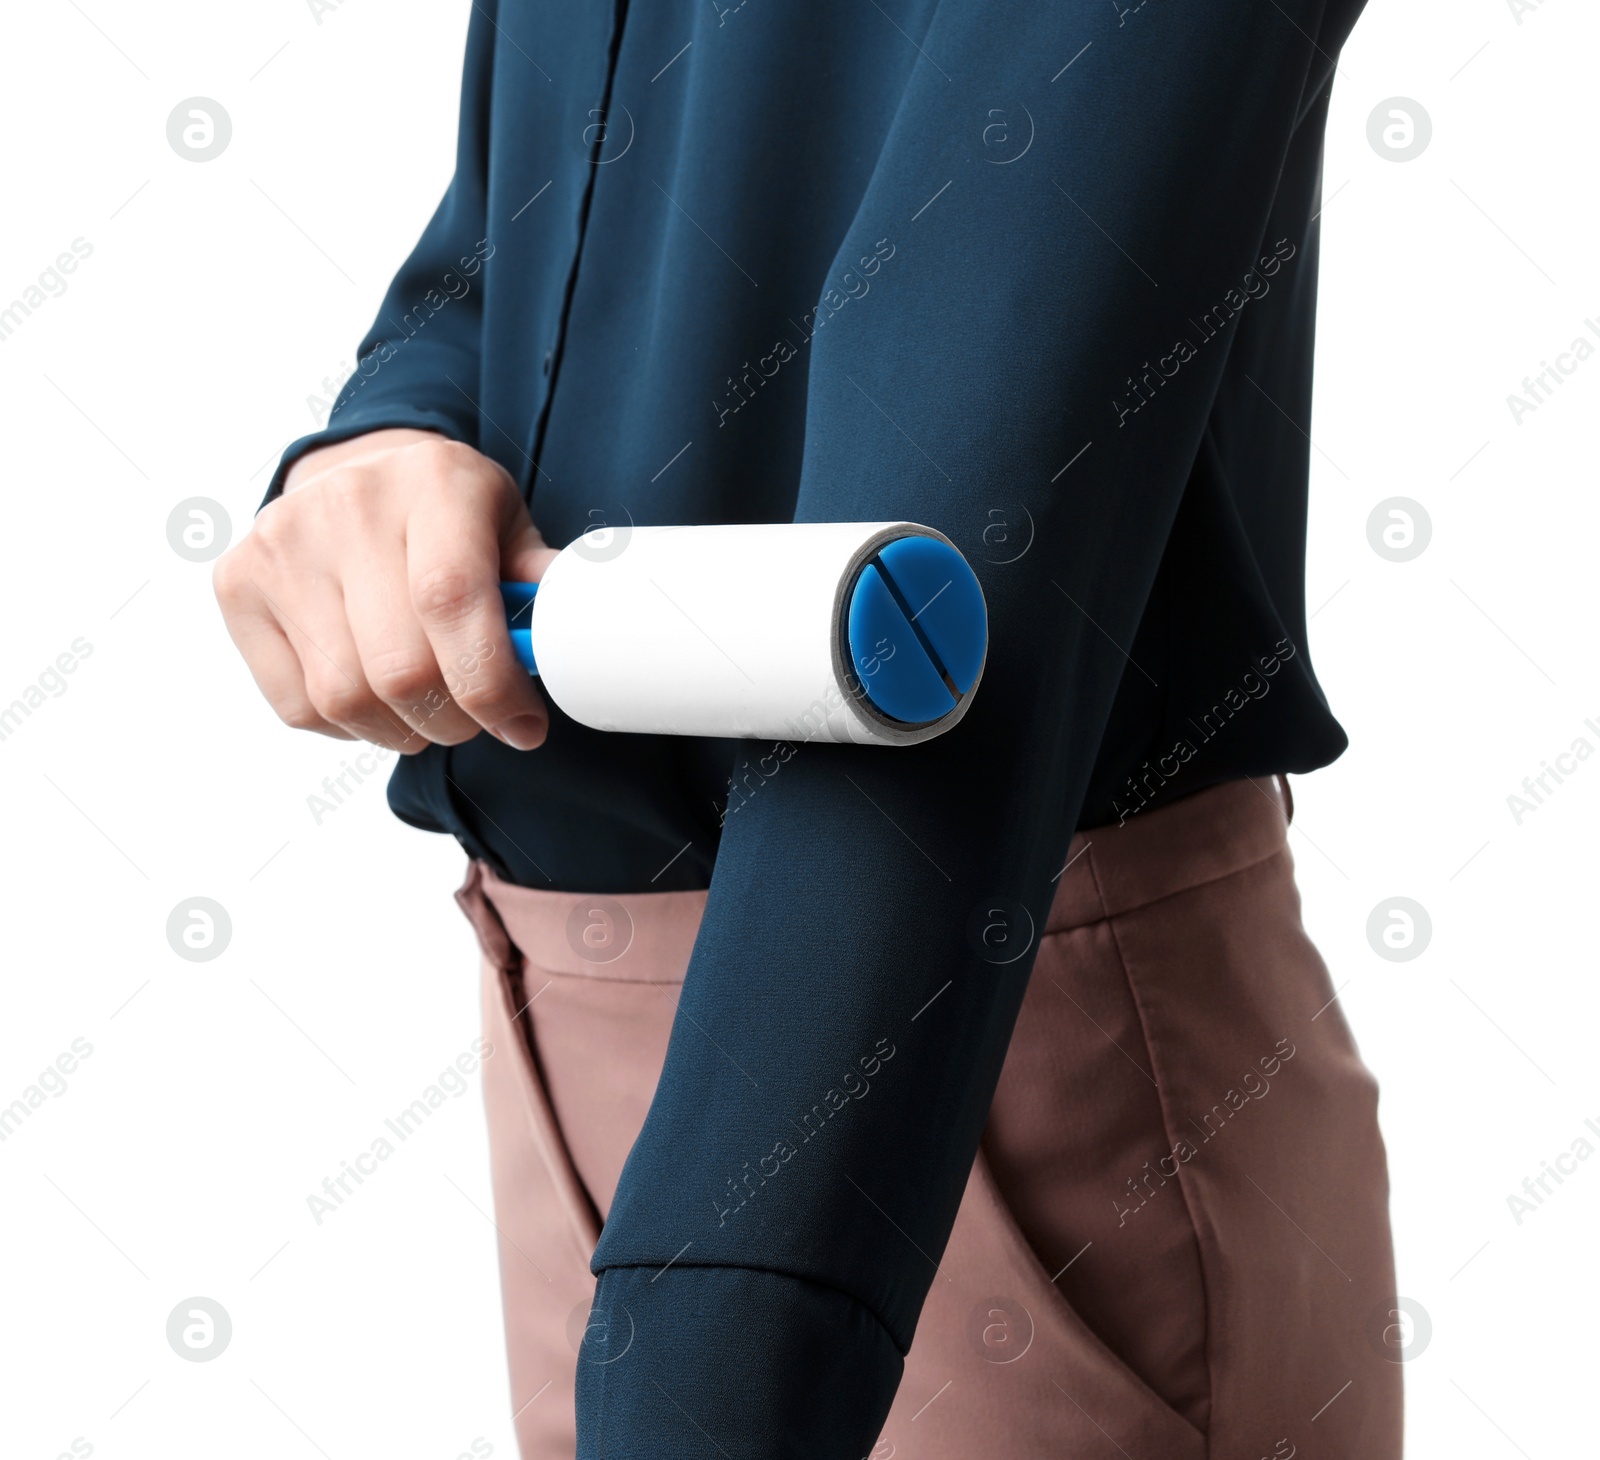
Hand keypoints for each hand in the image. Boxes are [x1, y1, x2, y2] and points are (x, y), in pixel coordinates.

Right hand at [214, 429, 557, 751]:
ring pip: (347, 698)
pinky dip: (349, 726)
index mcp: (432, 483)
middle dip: (456, 719)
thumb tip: (572, 632)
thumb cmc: (446, 512)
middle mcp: (345, 506)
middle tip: (477, 718)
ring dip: (403, 730)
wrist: (359, 472)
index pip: (451, 600)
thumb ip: (540, 581)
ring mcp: (281, 545)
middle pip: (400, 667)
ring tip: (429, 709)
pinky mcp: (238, 585)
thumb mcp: (507, 524)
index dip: (491, 683)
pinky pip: (300, 707)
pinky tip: (375, 696)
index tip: (523, 724)